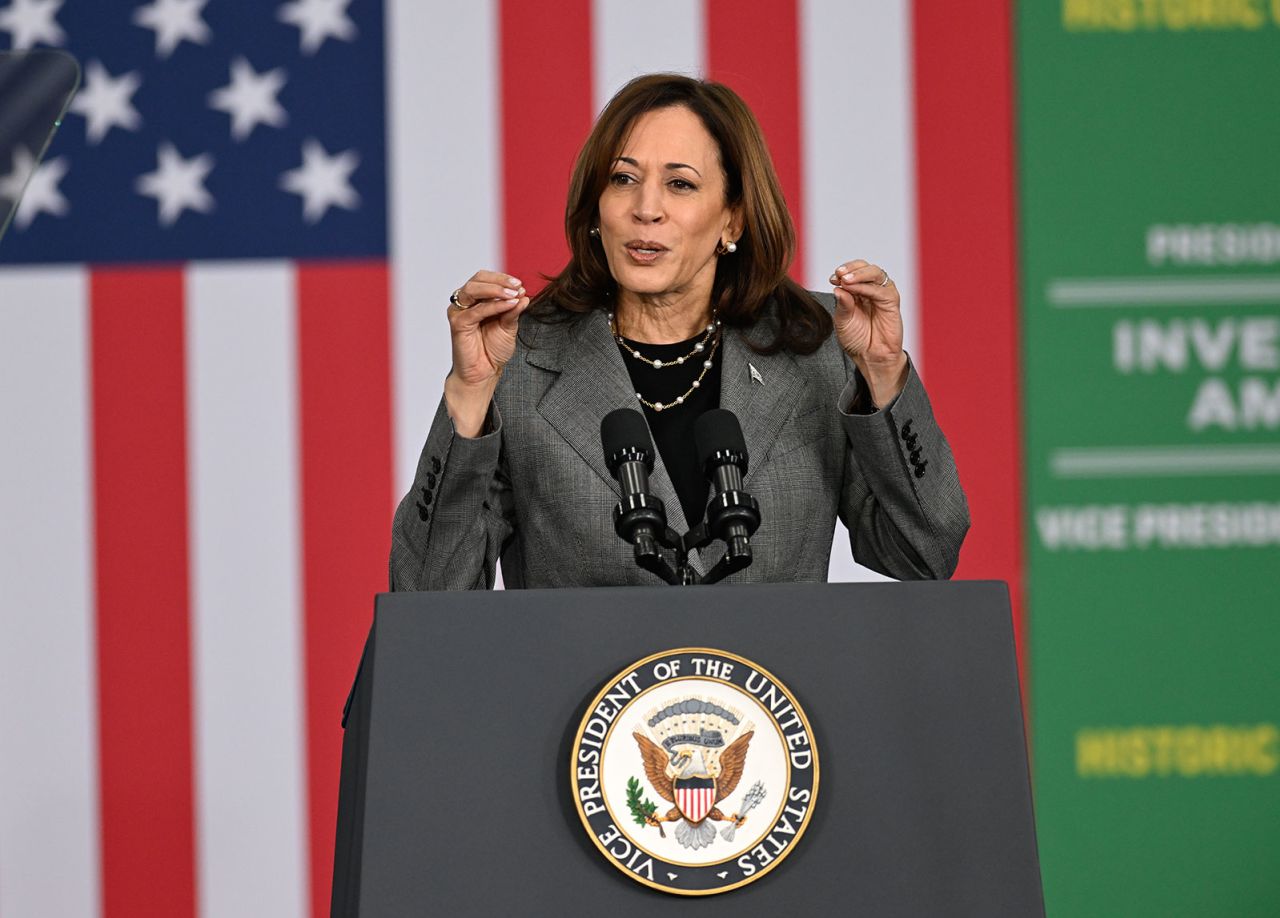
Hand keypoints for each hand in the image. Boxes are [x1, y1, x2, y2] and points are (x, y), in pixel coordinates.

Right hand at [444, 270, 528, 435]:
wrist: (484, 373)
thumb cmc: (493, 350)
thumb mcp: (508, 326)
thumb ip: (513, 310)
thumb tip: (524, 295)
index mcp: (475, 300)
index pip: (484, 279)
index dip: (502, 278)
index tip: (520, 285)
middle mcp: (464, 303)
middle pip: (477, 280)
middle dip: (499, 281)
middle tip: (518, 287)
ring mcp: (459, 312)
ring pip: (473, 290)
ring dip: (496, 290)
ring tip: (514, 294)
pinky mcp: (458, 324)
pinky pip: (476, 310)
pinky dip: (494, 306)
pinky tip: (509, 305)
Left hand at [829, 259, 907, 407]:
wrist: (870, 357)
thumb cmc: (856, 340)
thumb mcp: (842, 321)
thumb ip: (842, 305)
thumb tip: (838, 288)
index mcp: (858, 292)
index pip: (853, 272)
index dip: (843, 271)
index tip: (832, 278)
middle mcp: (871, 290)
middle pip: (865, 267)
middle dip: (851, 268)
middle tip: (839, 274)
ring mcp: (882, 295)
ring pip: (875, 273)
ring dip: (859, 274)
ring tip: (846, 280)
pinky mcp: (892, 302)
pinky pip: (881, 290)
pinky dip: (867, 287)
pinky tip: (855, 290)